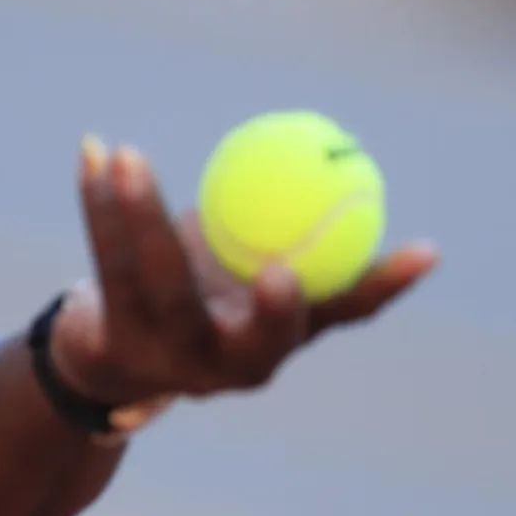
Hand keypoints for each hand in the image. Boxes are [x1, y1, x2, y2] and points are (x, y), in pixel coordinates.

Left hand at [49, 136, 437, 417]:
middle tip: (282, 267)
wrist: (105, 358)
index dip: (384, 285)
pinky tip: (91, 152)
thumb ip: (285, 231)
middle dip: (276, 309)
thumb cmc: (196, 298)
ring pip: (157, 284)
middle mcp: (228, 362)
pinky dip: (97, 201)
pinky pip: (106, 261)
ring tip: (129, 155)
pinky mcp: (110, 343)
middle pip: (256, 337)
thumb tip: (340, 153)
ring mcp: (167, 358)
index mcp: (278, 339)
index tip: (423, 249)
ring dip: (142, 212)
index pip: (344, 313)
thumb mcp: (246, 270)